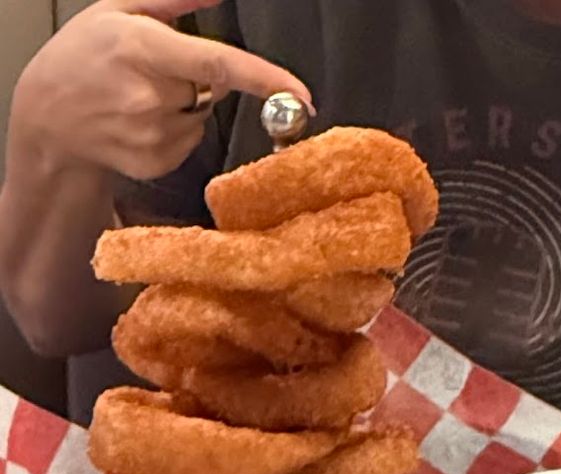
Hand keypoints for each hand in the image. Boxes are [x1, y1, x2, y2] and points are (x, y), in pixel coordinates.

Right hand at [10, 0, 311, 180]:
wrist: (48, 117)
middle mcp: (151, 96)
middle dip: (199, 79)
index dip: (266, 79)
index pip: (219, 65)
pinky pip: (188, 142)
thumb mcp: (117, 9)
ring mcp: (153, 135)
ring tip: (140, 98)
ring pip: (200, 117)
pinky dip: (174, 131)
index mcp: (144, 50)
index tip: (300, 93)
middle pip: (212, 89)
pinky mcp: (155, 162)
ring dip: (184, 106)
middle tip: (158, 71)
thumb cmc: (82, 56)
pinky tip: (139, 121)